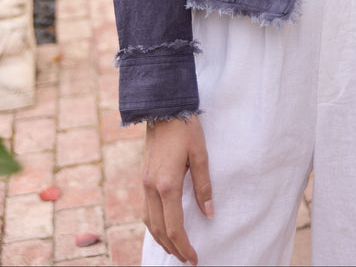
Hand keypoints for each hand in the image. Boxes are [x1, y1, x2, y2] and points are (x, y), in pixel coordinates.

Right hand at [142, 115, 212, 265]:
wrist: (162, 107)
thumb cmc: (185, 128)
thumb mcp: (200, 154)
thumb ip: (203, 185)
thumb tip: (209, 213)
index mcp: (167, 184)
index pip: (174, 227)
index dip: (184, 246)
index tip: (194, 259)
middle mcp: (151, 187)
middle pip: (159, 230)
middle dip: (173, 248)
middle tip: (187, 259)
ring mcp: (144, 182)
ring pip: (149, 222)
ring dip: (161, 239)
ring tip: (175, 249)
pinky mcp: (143, 177)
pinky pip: (145, 209)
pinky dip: (153, 224)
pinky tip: (162, 226)